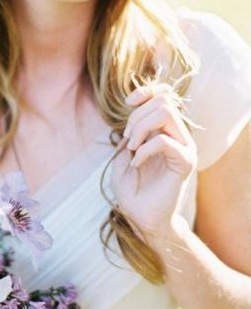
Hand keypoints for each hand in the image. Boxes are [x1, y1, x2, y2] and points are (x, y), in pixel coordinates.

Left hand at [110, 83, 196, 238]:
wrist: (139, 216)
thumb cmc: (131, 188)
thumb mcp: (123, 152)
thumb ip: (131, 130)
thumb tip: (133, 107)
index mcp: (165, 130)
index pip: (165, 95)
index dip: (146, 91)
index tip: (128, 102)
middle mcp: (178, 136)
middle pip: (163, 101)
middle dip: (137, 115)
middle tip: (127, 139)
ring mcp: (184, 148)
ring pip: (166, 113)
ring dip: (141, 127)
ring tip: (131, 148)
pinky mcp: (185, 162)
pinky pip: (164, 141)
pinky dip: (144, 150)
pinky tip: (136, 163)